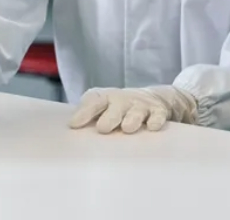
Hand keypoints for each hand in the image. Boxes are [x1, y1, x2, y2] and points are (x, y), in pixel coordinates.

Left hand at [68, 86, 197, 133]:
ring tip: (127, 128)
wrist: (154, 98)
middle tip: (103, 128)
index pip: (93, 101)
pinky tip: (151, 127)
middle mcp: (123, 100)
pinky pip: (157, 115)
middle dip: (110, 116)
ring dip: (131, 119)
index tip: (73, 125)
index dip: (84, 112)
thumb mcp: (104, 108)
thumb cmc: (120, 108)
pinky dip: (155, 120)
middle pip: (115, 106)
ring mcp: (141, 105)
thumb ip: (89, 117)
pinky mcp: (158, 111)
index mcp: (106, 98)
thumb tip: (71, 130)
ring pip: (136, 111)